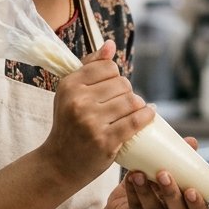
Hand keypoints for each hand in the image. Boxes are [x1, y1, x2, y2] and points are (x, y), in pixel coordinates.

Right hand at [38, 39, 155, 188]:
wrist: (60, 163)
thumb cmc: (69, 125)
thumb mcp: (70, 94)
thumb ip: (90, 67)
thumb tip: (110, 45)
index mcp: (69, 85)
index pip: (108, 67)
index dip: (114, 76)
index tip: (111, 89)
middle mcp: (78, 101)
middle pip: (122, 83)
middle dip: (126, 92)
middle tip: (119, 106)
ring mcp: (91, 122)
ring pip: (131, 101)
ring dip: (137, 105)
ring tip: (130, 112)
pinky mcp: (105, 141)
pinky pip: (135, 120)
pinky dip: (147, 116)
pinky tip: (149, 114)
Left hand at [100, 136, 208, 208]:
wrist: (125, 203)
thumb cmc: (154, 185)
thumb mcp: (168, 171)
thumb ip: (181, 159)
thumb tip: (191, 142)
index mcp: (188, 208)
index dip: (198, 204)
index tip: (191, 190)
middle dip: (171, 192)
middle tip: (163, 174)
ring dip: (146, 192)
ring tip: (139, 174)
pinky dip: (132, 192)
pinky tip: (130, 179)